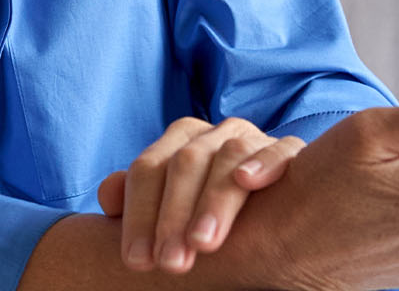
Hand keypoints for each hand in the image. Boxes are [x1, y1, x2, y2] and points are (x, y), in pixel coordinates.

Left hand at [94, 116, 306, 273]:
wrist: (273, 201)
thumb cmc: (208, 207)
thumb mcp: (172, 207)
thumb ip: (139, 201)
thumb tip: (108, 198)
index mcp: (179, 141)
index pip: (148, 170)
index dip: (138, 215)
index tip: (136, 261)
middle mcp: (213, 134)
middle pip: (185, 164)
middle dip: (173, 216)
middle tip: (170, 264)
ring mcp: (252, 138)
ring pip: (228, 156)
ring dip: (214, 200)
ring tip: (203, 242)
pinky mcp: (290, 151)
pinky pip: (281, 149)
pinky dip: (264, 162)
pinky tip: (249, 182)